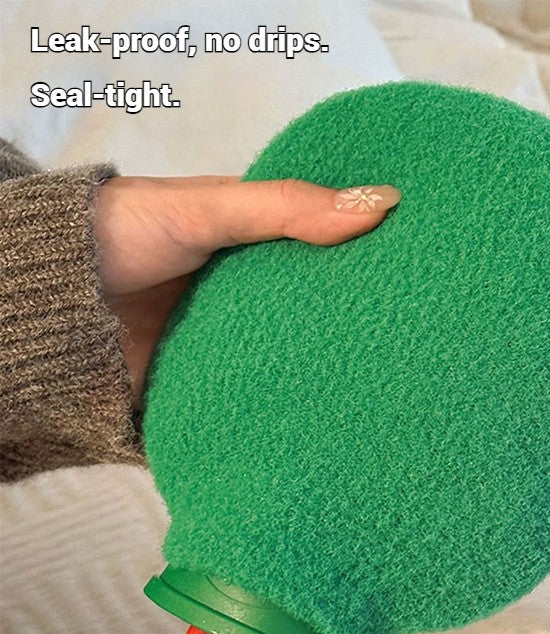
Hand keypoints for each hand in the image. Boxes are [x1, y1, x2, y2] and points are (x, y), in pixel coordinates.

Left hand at [94, 176, 400, 408]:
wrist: (41, 310)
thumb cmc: (119, 234)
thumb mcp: (207, 209)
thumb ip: (287, 209)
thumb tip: (383, 202)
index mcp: (256, 251)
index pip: (328, 257)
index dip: (371, 263)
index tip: (421, 275)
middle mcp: (250, 301)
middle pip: (317, 319)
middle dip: (358, 332)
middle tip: (418, 345)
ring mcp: (232, 349)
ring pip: (293, 367)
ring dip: (326, 381)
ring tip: (387, 395)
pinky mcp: (211, 392)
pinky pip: (255, 406)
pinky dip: (282, 416)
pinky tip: (325, 427)